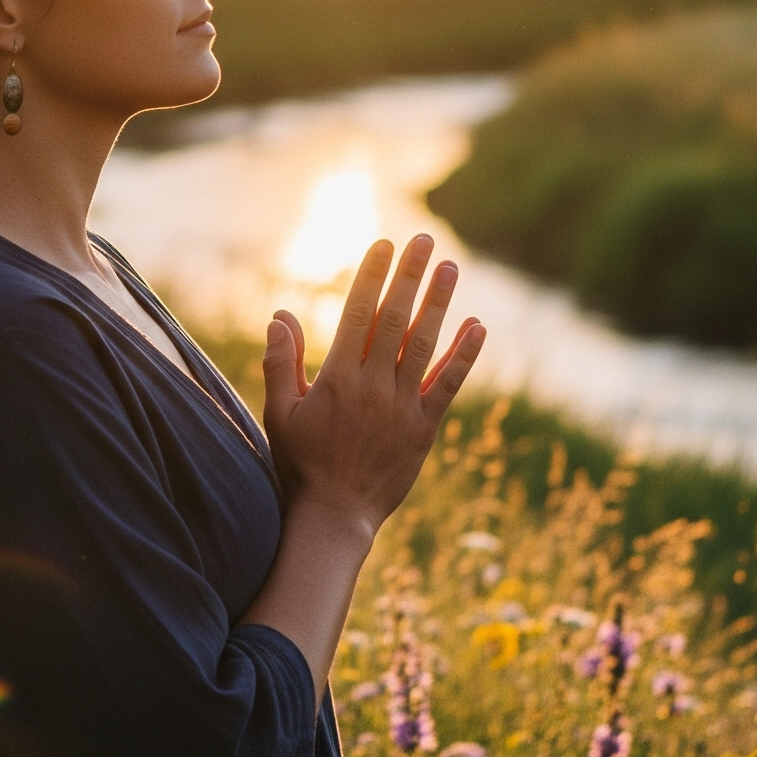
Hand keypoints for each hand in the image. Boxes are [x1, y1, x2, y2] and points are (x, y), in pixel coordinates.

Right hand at [260, 234, 484, 540]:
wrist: (334, 516)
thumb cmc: (300, 464)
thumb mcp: (280, 412)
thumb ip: (281, 362)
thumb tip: (279, 314)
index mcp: (336, 379)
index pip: (357, 314)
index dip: (371, 276)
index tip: (382, 245)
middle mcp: (372, 387)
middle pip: (395, 320)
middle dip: (409, 276)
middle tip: (422, 240)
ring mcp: (401, 408)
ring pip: (423, 345)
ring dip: (438, 304)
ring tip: (449, 267)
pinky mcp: (424, 429)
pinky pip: (448, 386)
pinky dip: (464, 356)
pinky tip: (477, 326)